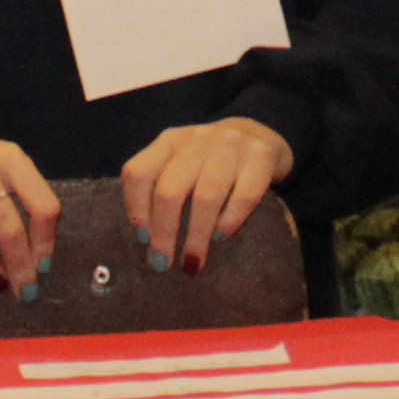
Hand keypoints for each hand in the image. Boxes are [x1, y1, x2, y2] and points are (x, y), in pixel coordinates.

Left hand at [121, 116, 292, 272]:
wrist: (259, 133)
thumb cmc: (210, 160)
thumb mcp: (181, 162)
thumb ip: (160, 187)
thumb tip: (146, 241)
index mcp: (169, 141)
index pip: (139, 171)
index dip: (136, 208)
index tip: (141, 240)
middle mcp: (197, 139)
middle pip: (170, 190)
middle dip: (164, 233)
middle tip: (162, 264)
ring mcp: (231, 145)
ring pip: (206, 196)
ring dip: (196, 236)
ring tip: (192, 263)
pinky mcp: (262, 156)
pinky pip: (244, 195)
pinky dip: (230, 220)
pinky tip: (221, 237)